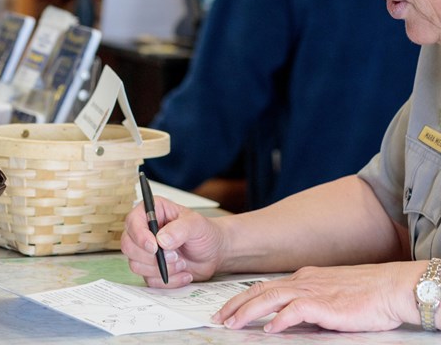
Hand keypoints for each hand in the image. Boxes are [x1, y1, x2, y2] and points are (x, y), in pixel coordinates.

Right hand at [121, 195, 226, 287]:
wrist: (214, 252)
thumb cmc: (204, 232)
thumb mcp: (196, 225)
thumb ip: (179, 229)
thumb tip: (161, 240)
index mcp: (152, 211)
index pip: (132, 221)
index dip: (140, 236)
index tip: (154, 247)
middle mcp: (144, 230)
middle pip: (128, 245)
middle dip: (151, 256)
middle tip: (175, 256)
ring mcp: (145, 251)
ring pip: (136, 265)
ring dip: (162, 268)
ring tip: (182, 262)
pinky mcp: (150, 269)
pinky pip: (150, 280)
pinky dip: (169, 280)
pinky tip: (184, 272)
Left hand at [213, 261, 422, 332]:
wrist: (389, 287)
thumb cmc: (364, 294)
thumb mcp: (328, 296)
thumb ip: (307, 304)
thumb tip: (286, 318)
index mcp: (302, 278)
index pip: (265, 286)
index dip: (243, 298)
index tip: (227, 310)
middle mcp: (302, 281)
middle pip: (260, 290)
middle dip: (236, 305)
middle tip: (219, 318)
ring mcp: (312, 291)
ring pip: (271, 298)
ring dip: (248, 311)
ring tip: (233, 323)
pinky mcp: (325, 304)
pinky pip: (296, 310)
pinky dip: (279, 319)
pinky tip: (269, 328)